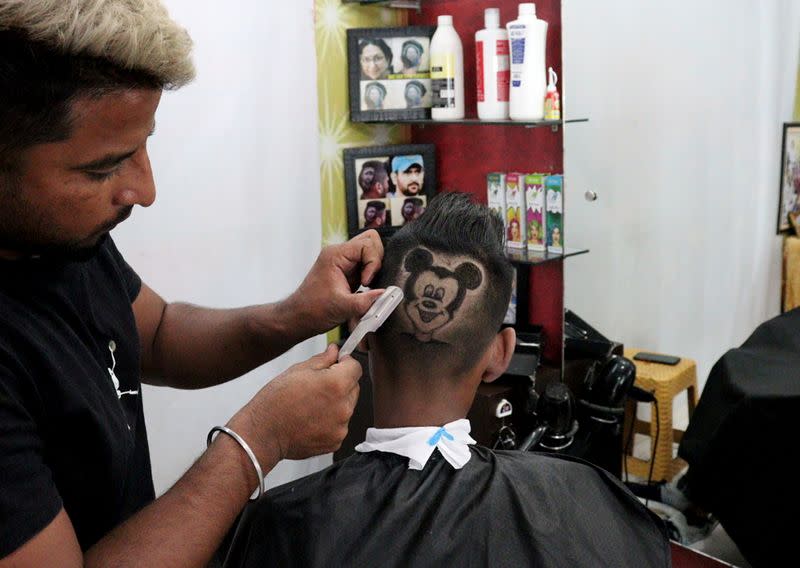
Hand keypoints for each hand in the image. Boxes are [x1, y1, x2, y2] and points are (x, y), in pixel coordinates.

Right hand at [229, 344, 360, 462]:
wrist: (263, 434)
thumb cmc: (275, 401)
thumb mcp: (297, 370)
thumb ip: (323, 359)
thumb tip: (335, 351)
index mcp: (336, 384)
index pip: (356, 367)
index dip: (345, 363)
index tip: (336, 364)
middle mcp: (343, 407)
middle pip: (353, 387)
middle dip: (341, 383)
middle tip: (317, 387)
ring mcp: (341, 427)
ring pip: (347, 407)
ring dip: (336, 403)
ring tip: (311, 405)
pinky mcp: (336, 441)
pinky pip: (340, 425)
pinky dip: (330, 421)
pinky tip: (311, 420)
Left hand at [286, 231, 384, 336]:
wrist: (299, 318)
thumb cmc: (312, 310)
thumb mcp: (344, 308)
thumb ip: (368, 301)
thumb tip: (387, 295)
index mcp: (335, 255)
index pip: (367, 243)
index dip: (373, 263)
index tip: (366, 282)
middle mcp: (339, 255)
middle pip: (370, 242)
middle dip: (376, 261)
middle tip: (369, 280)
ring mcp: (343, 263)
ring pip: (369, 254)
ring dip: (373, 270)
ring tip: (365, 286)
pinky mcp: (346, 273)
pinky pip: (366, 267)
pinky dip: (370, 277)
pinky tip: (362, 291)